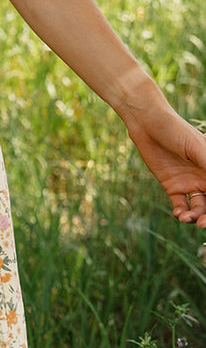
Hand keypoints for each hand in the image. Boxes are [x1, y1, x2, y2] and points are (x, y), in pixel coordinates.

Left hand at [124, 96, 205, 228]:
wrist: (147, 123)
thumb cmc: (176, 130)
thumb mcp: (197, 148)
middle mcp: (204, 178)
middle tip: (202, 224)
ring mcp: (189, 183)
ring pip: (198, 208)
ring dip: (195, 217)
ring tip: (186, 219)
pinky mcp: (172, 186)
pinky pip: (181, 205)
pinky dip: (182, 213)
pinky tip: (179, 214)